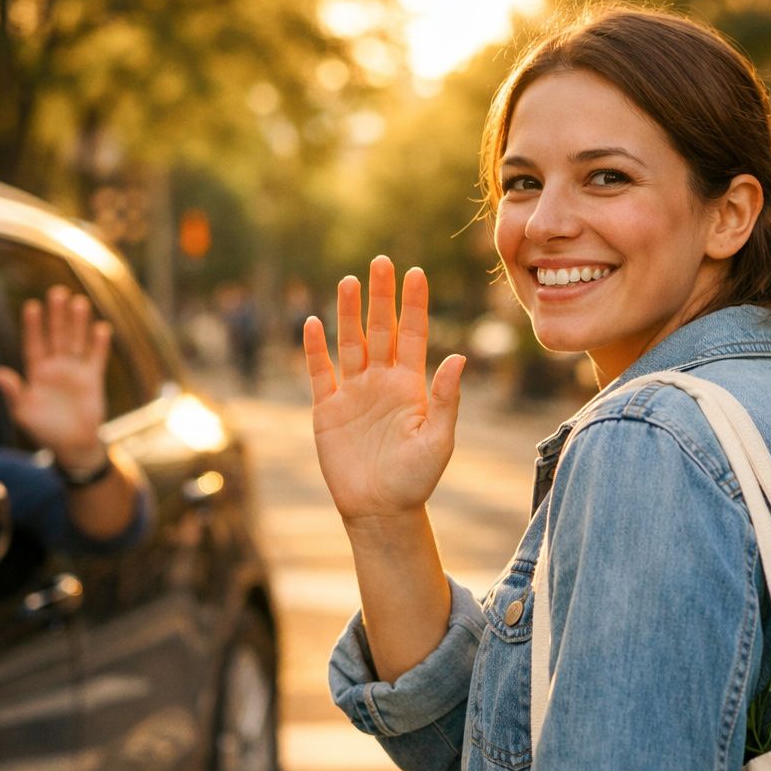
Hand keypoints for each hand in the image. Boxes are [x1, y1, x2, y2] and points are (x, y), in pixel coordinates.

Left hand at [0, 285, 109, 469]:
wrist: (72, 445)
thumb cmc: (44, 430)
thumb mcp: (23, 412)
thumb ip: (13, 392)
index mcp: (36, 373)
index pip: (34, 343)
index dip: (33, 326)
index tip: (31, 306)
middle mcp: (55, 367)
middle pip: (56, 336)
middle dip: (56, 316)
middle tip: (57, 293)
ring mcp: (75, 372)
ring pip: (76, 341)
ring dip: (77, 323)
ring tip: (79, 302)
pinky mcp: (92, 380)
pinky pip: (96, 358)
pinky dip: (99, 344)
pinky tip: (101, 328)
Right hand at [304, 256, 464, 523]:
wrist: (380, 509)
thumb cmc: (415, 478)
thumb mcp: (438, 439)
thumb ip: (445, 398)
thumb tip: (458, 356)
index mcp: (411, 386)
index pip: (414, 335)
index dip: (414, 305)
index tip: (415, 272)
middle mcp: (382, 382)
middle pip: (380, 330)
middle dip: (381, 297)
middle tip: (381, 261)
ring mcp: (353, 393)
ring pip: (350, 343)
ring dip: (348, 313)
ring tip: (349, 280)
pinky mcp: (328, 409)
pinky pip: (320, 372)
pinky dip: (315, 349)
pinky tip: (312, 322)